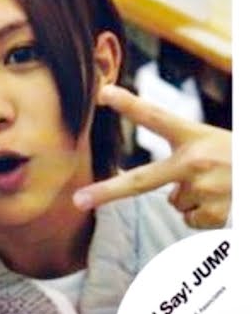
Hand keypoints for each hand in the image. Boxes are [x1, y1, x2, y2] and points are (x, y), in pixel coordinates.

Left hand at [72, 84, 230, 228]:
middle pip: (139, 181)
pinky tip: (226, 202)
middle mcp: (195, 163)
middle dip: (105, 192)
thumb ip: (186, 162)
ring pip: (174, 203)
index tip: (102, 92)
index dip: (128, 104)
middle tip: (78, 201)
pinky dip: (205, 216)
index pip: (155, 117)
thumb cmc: (239, 158)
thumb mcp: (214, 144)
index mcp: (194, 137)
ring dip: (192, 198)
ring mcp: (203, 191)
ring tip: (221, 186)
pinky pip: (190, 220)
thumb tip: (170, 199)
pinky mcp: (214, 215)